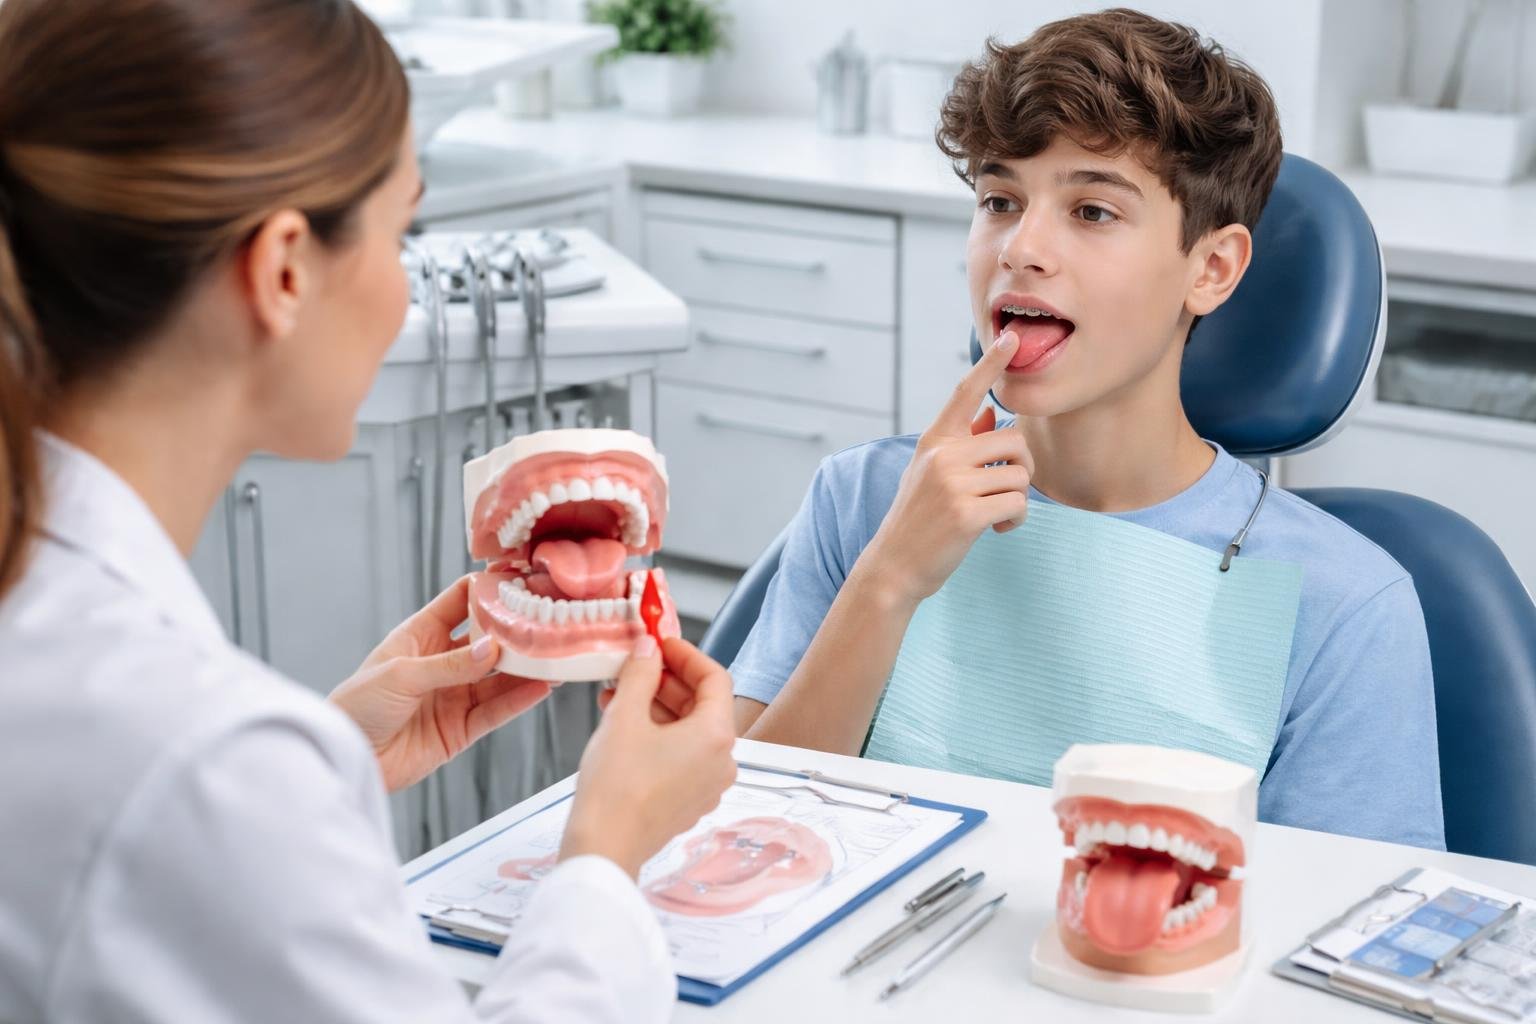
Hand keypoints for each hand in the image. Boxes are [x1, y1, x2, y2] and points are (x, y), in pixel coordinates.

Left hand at [328, 576, 551, 792]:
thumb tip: (493, 649)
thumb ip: (449, 664)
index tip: (520, 577)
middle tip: (548, 620)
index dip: (487, 589)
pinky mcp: (460, 728)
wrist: (347, 759)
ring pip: (498, 677)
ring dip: (525, 668)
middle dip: (516, 631)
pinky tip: (541, 688)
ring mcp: (453, 695)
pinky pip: (495, 711)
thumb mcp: (401, 675)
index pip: (461, 602)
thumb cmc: (358, 706)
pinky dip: (519, 700)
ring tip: (555, 657)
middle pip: (487, 640)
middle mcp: (441, 662)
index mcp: (420, 636)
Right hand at [560, 635, 736, 878]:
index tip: (660, 643)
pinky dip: (657, 735)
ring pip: (689, 732)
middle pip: (703, 705)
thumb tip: (648, 649)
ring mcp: (707, 785)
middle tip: (636, 666)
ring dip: (657, 708)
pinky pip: (681, 756)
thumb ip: (640, 675)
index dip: (686, 655)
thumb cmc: (616, 787)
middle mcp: (721, 762)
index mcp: (716, 736)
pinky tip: (622, 725)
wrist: (604, 847)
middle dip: (667, 681)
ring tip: (618, 694)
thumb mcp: (624, 716)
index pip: (715, 678)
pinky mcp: (688, 801)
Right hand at [860, 329, 1034, 605]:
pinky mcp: (967, 513)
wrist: (893, 566)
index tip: (1011, 337)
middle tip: (1006, 491)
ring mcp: (952, 484)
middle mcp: (941, 455)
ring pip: (1020, 476)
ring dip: (1018, 500)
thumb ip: (961, 443)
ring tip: (995, 516)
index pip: (966, 392)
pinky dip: (1016, 520)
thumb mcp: (929, 474)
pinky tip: (997, 530)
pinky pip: (1018, 504)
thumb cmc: (917, 519)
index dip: (992, 363)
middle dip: (1022, 469)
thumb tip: (992, 412)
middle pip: (1015, 441)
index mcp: (934, 440)